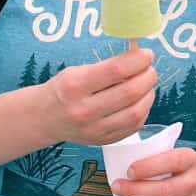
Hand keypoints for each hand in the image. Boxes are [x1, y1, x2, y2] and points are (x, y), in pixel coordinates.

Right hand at [43, 48, 157, 145]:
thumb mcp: (77, 71)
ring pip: (136, 112)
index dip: (138, 60)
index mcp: (75, 86)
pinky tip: (140, 100)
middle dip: (148, 76)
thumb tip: (140, 58)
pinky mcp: (104, 140)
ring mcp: (94, 129)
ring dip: (149, 94)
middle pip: (130, 92)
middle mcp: (84, 110)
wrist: (45, 118)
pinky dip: (143, 110)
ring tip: (146, 85)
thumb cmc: (64, 89)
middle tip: (150, 69)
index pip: (117, 70)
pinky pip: (134, 126)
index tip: (146, 54)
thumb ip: (108, 66)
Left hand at [111, 148, 195, 195]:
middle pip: (166, 191)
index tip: (128, 171)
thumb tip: (126, 172)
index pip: (170, 162)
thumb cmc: (185, 164)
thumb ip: (156, 159)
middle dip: (136, 191)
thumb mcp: (176, 152)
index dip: (147, 168)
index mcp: (191, 159)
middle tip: (117, 188)